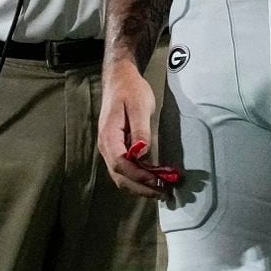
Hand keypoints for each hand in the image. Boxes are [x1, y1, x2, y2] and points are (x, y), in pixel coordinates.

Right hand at [98, 60, 168, 198]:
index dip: (139, 176)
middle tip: (164, 192)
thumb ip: (140, 131)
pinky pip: (124, 170)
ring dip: (140, 187)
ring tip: (161, 190)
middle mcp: (105, 146)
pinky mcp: (117, 148)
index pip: (120, 165)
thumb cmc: (130, 89)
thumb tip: (142, 155)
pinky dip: (137, 179)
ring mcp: (109, 149)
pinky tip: (152, 180)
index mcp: (108, 136)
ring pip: (121, 177)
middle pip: (119, 176)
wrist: (120, 78)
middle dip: (141, 188)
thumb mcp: (139, 106)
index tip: (158, 181)